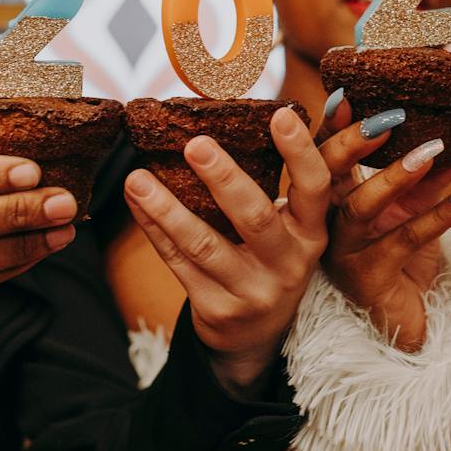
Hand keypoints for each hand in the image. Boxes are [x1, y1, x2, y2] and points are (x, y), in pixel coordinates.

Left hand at [122, 105, 330, 395]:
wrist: (256, 336)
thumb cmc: (271, 260)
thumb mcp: (292, 229)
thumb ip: (283, 183)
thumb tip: (262, 113)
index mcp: (311, 233)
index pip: (314, 189)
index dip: (300, 152)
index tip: (279, 116)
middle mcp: (288, 264)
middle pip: (255, 218)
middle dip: (223, 179)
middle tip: (194, 144)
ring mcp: (252, 291)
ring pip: (204, 245)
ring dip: (166, 208)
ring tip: (137, 178)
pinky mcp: (217, 310)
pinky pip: (179, 263)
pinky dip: (154, 230)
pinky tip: (138, 203)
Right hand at [315, 94, 450, 351]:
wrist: (401, 320)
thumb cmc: (401, 256)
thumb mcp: (414, 205)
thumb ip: (433, 168)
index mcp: (330, 196)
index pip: (324, 152)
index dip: (332, 124)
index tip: (346, 92)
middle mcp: (328, 220)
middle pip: (326, 176)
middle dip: (351, 144)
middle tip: (388, 116)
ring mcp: (346, 251)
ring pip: (362, 208)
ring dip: (395, 177)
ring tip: (431, 151)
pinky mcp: (371, 278)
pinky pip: (405, 241)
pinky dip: (439, 216)